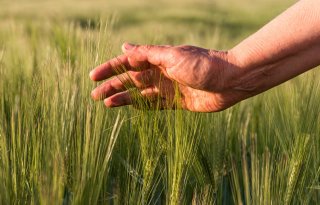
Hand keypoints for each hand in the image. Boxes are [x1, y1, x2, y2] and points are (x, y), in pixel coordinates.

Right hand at [90, 43, 241, 111]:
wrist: (230, 81)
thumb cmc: (202, 65)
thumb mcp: (172, 56)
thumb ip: (147, 53)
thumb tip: (124, 46)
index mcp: (158, 58)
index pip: (128, 62)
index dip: (110, 69)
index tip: (93, 76)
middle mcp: (161, 72)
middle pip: (131, 79)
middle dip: (113, 86)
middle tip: (95, 96)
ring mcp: (168, 87)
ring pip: (140, 93)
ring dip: (124, 98)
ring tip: (107, 104)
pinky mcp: (177, 102)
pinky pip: (155, 105)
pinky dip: (142, 106)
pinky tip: (130, 108)